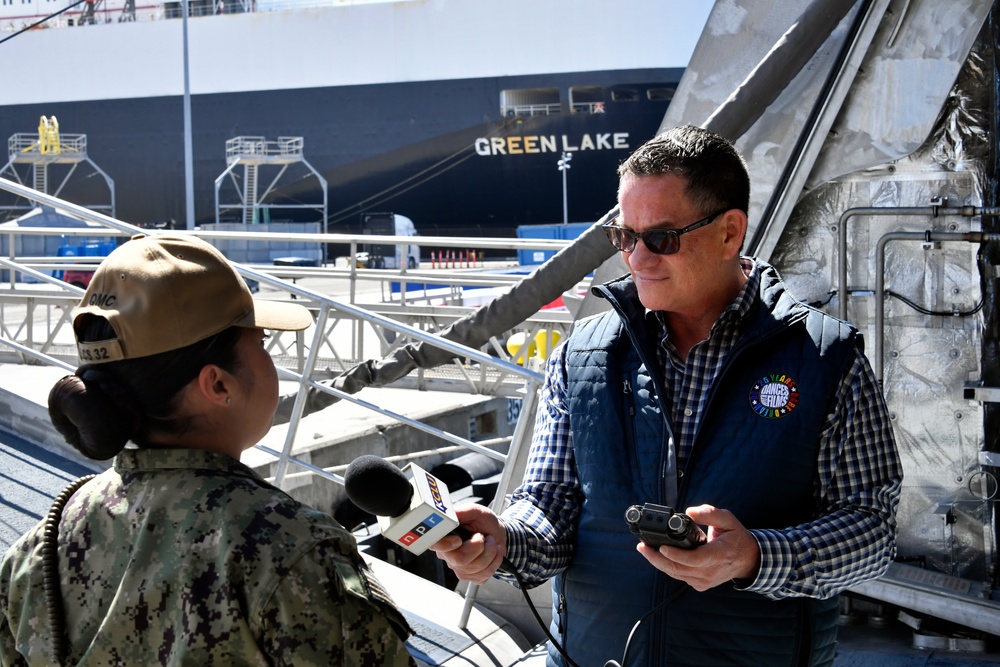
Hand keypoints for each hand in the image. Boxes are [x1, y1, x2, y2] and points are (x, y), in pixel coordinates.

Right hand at [428, 505, 506, 584]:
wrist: (497, 535)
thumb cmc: (483, 522)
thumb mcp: (475, 511)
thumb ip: (461, 512)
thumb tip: (449, 513)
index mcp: (444, 537)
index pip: (435, 544)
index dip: (445, 545)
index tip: (459, 540)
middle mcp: (448, 555)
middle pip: (459, 559)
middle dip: (478, 547)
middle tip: (483, 537)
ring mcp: (459, 568)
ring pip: (475, 567)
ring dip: (490, 552)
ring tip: (491, 542)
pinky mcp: (471, 577)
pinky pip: (483, 574)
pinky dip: (495, 562)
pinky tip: (493, 553)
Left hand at [636, 504, 759, 591]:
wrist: (748, 560)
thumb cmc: (736, 538)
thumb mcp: (728, 520)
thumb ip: (710, 513)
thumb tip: (689, 512)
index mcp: (718, 555)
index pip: (694, 559)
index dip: (676, 555)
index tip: (662, 547)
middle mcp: (710, 571)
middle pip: (679, 568)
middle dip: (657, 558)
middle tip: (642, 546)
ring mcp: (704, 581)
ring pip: (676, 574)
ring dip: (658, 563)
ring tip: (645, 549)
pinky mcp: (700, 584)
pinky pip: (680, 576)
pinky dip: (668, 567)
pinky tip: (658, 557)